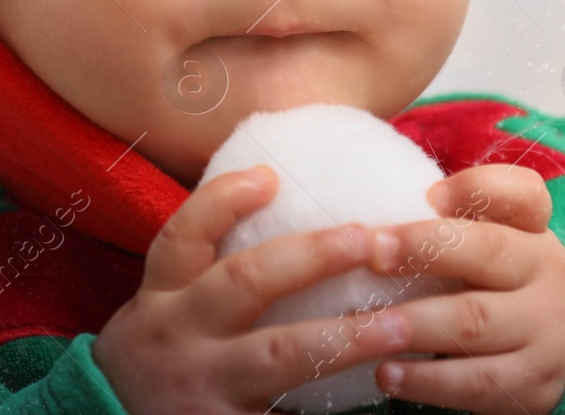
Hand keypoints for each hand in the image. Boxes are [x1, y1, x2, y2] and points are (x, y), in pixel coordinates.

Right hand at [92, 165, 414, 412]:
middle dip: (312, 256)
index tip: (271, 175)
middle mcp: (179, 338)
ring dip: (347, 337)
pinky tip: (382, 397)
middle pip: (244, 283)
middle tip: (369, 237)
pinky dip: (332, 413)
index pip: (183, 237)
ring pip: (281, 355)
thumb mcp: (169, 314)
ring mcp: (204, 389)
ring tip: (400, 325)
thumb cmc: (168, 363)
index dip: (223, 201)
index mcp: (164, 300)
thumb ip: (214, 273)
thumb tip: (286, 197)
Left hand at [369, 164, 564, 414]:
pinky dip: (427, 381)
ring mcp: (542, 335)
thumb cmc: (511, 286)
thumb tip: (405, 207)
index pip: (522, 196)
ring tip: (369, 326)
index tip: (429, 196)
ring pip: (475, 323)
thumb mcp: (505, 245)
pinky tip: (387, 375)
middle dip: (425, 248)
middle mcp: (544, 278)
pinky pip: (474, 384)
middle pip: (488, 253)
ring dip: (416, 324)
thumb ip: (463, 218)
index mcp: (535, 235)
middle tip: (374, 252)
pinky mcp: (530, 387)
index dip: (476, 189)